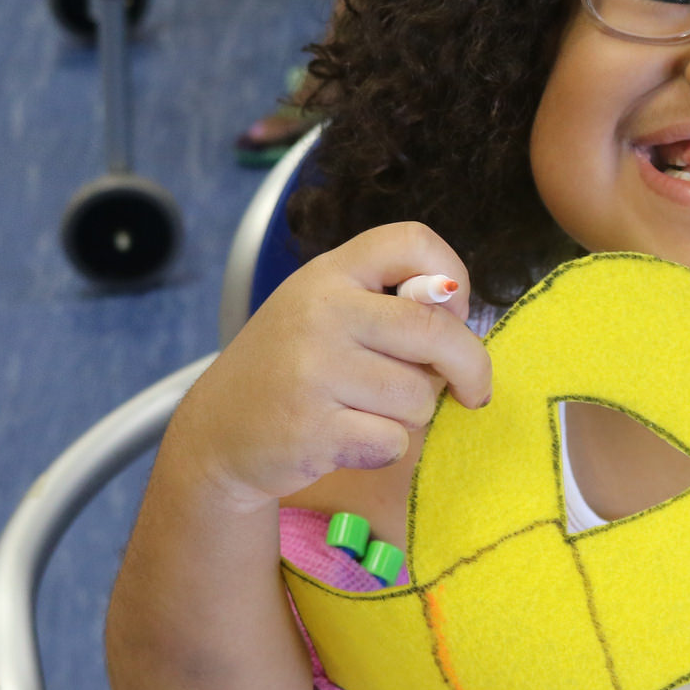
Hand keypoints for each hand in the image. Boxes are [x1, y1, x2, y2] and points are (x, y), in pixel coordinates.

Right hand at [174, 221, 492, 505]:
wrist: (217, 432)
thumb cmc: (292, 369)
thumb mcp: (326, 313)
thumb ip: (387, 305)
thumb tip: (459, 316)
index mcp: (329, 273)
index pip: (412, 241)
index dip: (454, 275)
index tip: (457, 313)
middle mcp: (320, 312)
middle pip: (435, 331)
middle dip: (470, 367)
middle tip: (472, 390)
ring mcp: (313, 370)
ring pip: (420, 396)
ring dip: (411, 415)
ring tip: (366, 410)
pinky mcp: (313, 429)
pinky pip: (394, 441)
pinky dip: (384, 448)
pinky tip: (346, 439)